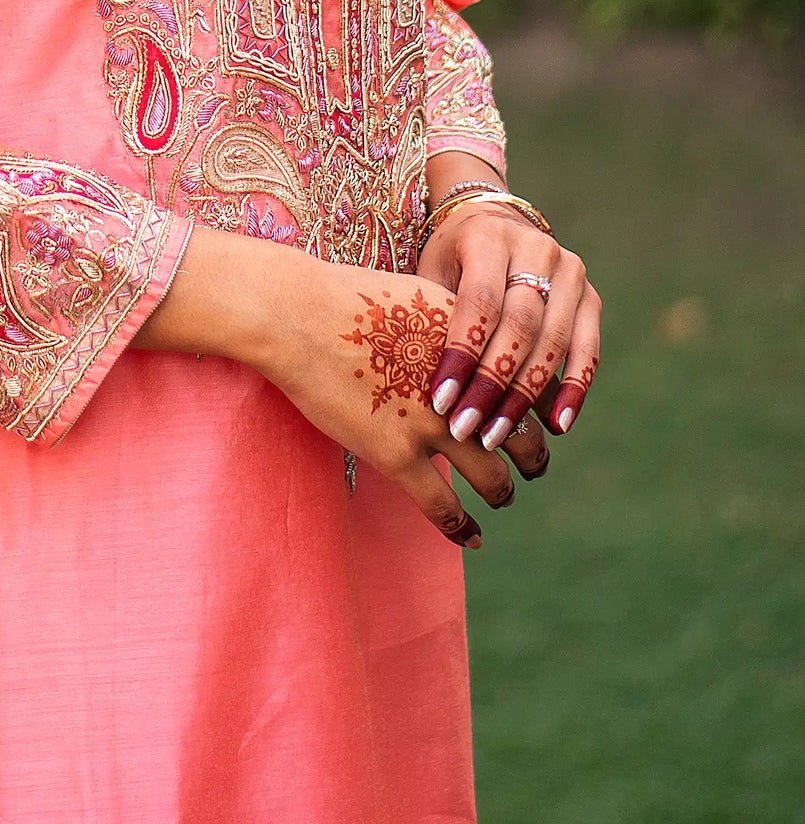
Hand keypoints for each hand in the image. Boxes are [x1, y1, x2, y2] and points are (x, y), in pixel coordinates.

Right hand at [137, 227, 521, 547]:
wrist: (298, 315)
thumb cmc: (348, 297)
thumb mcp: (420, 294)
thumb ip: (455, 323)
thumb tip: (476, 340)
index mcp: (473, 344)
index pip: (525, 385)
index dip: (535, 407)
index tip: (536, 418)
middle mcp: (463, 388)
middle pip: (521, 434)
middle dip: (532, 455)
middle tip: (534, 465)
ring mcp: (431, 425)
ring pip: (494, 478)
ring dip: (503, 492)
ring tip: (503, 496)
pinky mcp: (396, 455)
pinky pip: (442, 506)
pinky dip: (462, 528)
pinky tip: (472, 538)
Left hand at [417, 199, 600, 453]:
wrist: (495, 224)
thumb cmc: (453, 260)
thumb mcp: (433, 272)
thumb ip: (435, 316)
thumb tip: (424, 388)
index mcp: (489, 237)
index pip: (480, 301)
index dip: (462, 353)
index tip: (440, 401)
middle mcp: (536, 248)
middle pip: (520, 325)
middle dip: (491, 383)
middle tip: (465, 428)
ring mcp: (570, 271)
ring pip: (554, 341)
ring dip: (525, 395)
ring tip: (497, 436)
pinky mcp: (590, 297)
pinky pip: (588, 349)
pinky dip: (574, 389)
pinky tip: (556, 425)